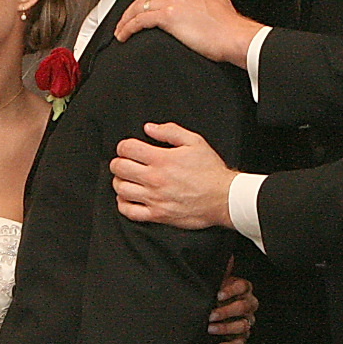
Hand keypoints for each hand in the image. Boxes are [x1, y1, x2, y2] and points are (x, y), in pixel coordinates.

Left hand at [111, 0, 262, 64]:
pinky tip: (124, 35)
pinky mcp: (169, 16)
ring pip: (139, 6)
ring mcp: (173, 0)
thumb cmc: (229, 26)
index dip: (144, 1)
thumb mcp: (216, 0)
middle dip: (131, 9)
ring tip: (120, 31)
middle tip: (124, 21)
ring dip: (125, 19)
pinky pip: (140, 20)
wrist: (236, 36)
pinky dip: (128, 27)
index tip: (138, 10)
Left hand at [111, 123, 236, 228]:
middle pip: (119, 168)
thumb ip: (169, 131)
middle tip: (126, 162)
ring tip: (127, 179)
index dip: (124, 146)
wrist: (223, 198)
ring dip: (120, 181)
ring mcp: (154, 198)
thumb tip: (149, 128)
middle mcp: (154, 179)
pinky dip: (123, 203)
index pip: (127, 149)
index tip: (128, 148)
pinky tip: (129, 197)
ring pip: (120, 189)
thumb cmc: (210, 171)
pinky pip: (129, 211)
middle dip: (119, 162)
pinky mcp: (157, 215)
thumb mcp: (194, 142)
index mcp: (161, 159)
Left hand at [208, 262, 256, 343]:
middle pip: (245, 306)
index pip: (244, 286)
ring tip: (210, 328)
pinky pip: (241, 342)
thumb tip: (225, 254)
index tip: (218, 294)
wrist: (212, 312)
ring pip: (244, 325)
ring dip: (226, 328)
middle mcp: (248, 304)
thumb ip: (221, 268)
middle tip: (211, 314)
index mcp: (243, 289)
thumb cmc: (216, 294)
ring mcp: (246, 321)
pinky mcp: (241, 336)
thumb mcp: (217, 280)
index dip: (232, 290)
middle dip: (227, 311)